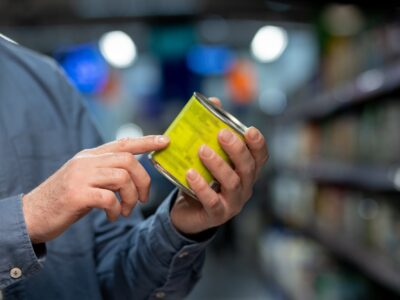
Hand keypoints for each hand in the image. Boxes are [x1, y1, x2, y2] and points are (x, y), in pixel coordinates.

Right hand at [22, 135, 168, 243]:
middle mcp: (85, 162)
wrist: (33, 215)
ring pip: (122, 178)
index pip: (123, 143)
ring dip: (130, 198)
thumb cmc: (66, 199)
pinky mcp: (76, 194)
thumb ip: (106, 171)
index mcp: (90, 156)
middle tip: (142, 200)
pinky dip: (115, 210)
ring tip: (124, 211)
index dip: (146, 142)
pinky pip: (108, 198)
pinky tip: (111, 217)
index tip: (165, 141)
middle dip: (143, 181)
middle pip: (128, 161)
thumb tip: (133, 173)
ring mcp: (80, 176)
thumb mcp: (86, 179)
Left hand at [171, 99, 267, 234]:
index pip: (260, 157)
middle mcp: (245, 187)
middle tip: (222, 134)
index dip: (258, 144)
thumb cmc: (201, 178)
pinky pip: (213, 201)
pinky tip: (190, 173)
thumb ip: (212, 129)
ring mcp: (233, 203)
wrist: (187, 211)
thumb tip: (213, 101)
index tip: (249, 130)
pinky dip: (202, 186)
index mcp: (246, 171)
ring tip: (202, 150)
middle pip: (248, 168)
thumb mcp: (207, 155)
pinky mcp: (217, 215)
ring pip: (232, 183)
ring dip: (218, 165)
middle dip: (237, 150)